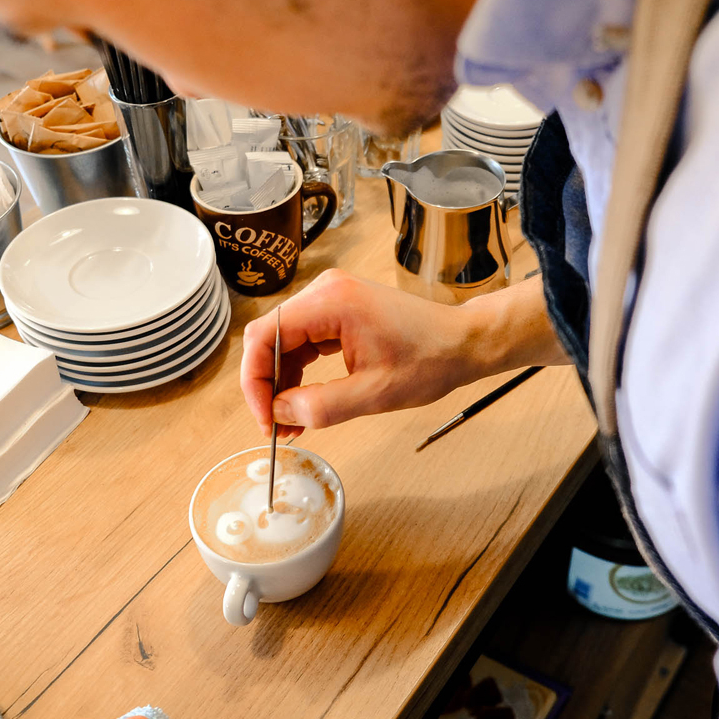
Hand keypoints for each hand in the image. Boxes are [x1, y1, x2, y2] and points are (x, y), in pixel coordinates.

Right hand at [240, 270, 493, 436]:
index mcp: (331, 302)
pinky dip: (299, 372)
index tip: (264, 418)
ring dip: (281, 382)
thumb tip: (279, 415)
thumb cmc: (431, 359)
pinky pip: (304, 340)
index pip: (264, 336)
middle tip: (274, 427)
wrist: (464, 343)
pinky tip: (303, 404)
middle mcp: (326, 291)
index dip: (255, 382)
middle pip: (270, 337)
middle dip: (266, 386)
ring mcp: (332, 298)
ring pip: (284, 341)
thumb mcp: (373, 394)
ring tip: (289, 424)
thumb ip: (319, 407)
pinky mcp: (340, 310)